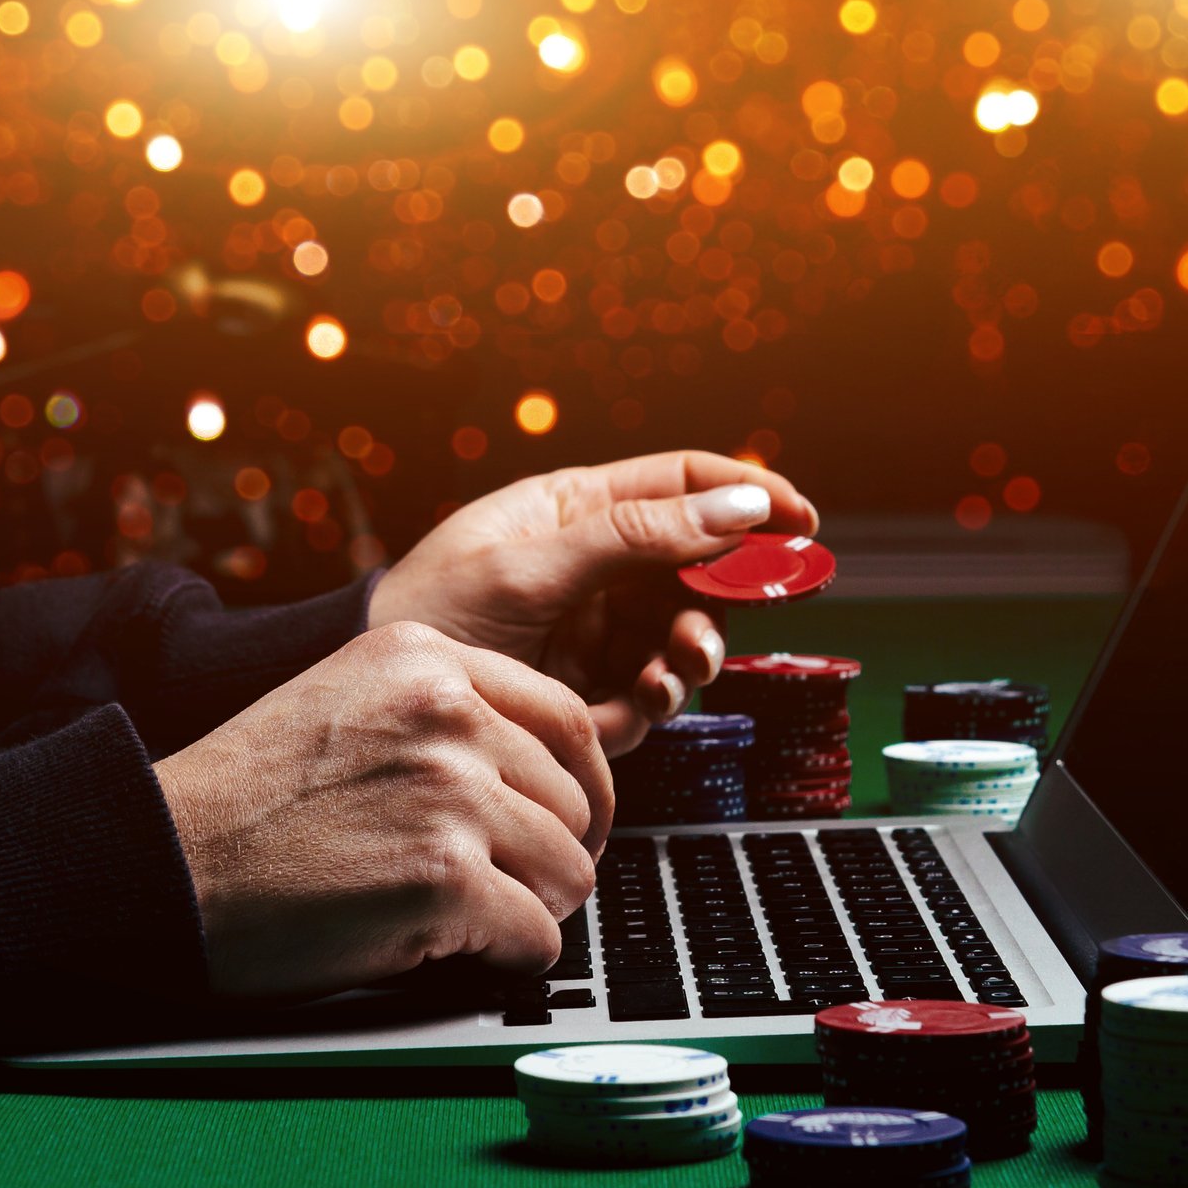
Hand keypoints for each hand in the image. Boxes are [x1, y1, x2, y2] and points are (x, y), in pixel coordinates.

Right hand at [153, 621, 611, 999]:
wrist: (164, 860)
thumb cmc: (249, 798)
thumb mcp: (349, 701)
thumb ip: (444, 713)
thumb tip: (545, 768)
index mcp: (427, 659)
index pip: (569, 718)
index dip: (582, 786)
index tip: (573, 822)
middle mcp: (448, 713)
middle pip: (574, 801)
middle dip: (550, 855)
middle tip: (505, 886)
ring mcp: (450, 793)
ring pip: (569, 870)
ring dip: (531, 908)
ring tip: (470, 919)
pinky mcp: (445, 878)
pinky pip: (536, 938)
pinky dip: (508, 958)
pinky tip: (456, 952)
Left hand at [367, 451, 818, 754]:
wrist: (384, 701)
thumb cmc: (433, 609)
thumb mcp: (534, 562)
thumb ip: (638, 535)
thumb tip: (740, 507)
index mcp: (579, 511)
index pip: (683, 486)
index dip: (749, 496)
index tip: (802, 520)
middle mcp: (598, 570)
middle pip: (701, 565)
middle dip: (733, 586)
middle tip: (759, 600)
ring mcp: (597, 634)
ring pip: (687, 634)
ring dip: (699, 646)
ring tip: (684, 658)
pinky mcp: (591, 697)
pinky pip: (654, 695)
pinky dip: (661, 695)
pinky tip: (643, 695)